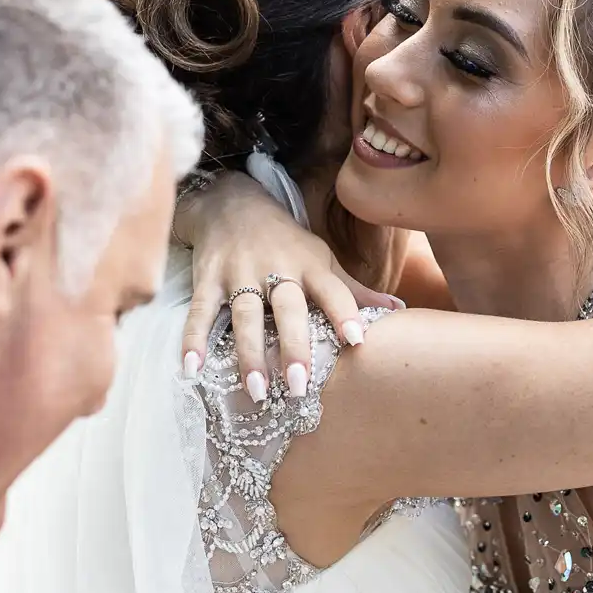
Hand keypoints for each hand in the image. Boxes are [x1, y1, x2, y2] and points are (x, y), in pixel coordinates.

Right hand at [177, 172, 400, 397]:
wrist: (230, 201)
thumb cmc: (285, 240)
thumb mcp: (320, 258)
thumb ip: (354, 289)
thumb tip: (400, 310)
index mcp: (310, 265)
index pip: (332, 290)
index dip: (345, 313)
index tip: (358, 341)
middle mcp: (276, 269)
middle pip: (287, 308)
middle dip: (293, 345)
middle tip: (301, 385)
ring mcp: (239, 274)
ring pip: (245, 316)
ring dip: (249, 353)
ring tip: (257, 391)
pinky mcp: (208, 279)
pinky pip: (201, 312)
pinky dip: (194, 339)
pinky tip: (192, 370)